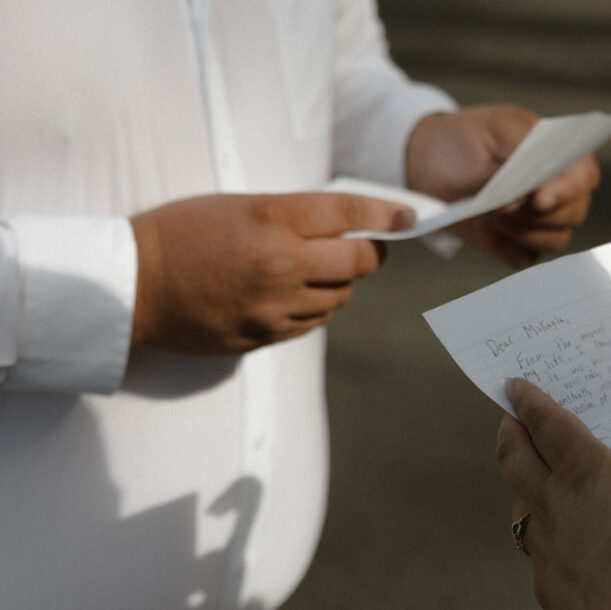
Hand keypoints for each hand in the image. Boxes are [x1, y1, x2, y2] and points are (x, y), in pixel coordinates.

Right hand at [130, 192, 412, 354]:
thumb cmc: (180, 232)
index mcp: (273, 218)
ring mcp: (274, 306)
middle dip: (372, 254)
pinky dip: (311, 308)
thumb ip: (293, 216)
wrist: (132, 285)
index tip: (409, 217)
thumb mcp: (238, 204)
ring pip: (340, 298)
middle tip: (368, 249)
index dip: (388, 215)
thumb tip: (345, 228)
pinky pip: (311, 323)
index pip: (351, 214)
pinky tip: (288, 297)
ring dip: (336, 283)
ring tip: (310, 271)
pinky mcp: (263, 336)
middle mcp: (281, 263)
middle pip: (361, 264)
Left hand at [406, 105, 600, 267]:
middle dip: (533, 213)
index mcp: (561, 155)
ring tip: (490, 212)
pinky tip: (488, 230)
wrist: (429, 164)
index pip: (584, 176)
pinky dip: (507, 247)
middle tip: (499, 203)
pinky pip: (528, 258)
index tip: (538, 198)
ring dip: (519, 230)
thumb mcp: (494, 129)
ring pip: (554, 239)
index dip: (566, 190)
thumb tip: (532, 191)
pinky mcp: (521, 244)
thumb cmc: (466, 139)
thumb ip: (522, 149)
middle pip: (573, 213)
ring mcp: (542, 220)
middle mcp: (559, 190)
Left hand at [496, 377, 610, 609]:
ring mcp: (545, 546)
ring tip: (533, 475)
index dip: (527, 399)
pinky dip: (544, 537)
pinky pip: (537, 552)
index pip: (545, 422)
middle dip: (509, 429)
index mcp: (589, 470)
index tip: (514, 385)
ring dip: (523, 484)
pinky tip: (562, 541)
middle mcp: (555, 502)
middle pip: (513, 454)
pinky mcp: (545, 586)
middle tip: (510, 417)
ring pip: (519, 503)